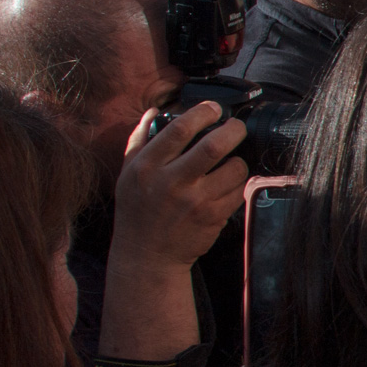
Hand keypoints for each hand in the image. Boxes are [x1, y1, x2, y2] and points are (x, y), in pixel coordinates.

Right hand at [113, 103, 248, 269]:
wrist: (146, 256)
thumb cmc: (137, 210)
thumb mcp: (127, 173)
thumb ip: (139, 140)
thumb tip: (154, 112)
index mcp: (147, 167)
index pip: (179, 130)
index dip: (202, 114)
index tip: (214, 110)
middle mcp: (170, 182)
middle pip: (214, 146)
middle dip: (233, 130)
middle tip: (237, 127)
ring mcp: (194, 201)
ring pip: (234, 169)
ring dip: (239, 161)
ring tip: (231, 162)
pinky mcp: (212, 217)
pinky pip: (238, 192)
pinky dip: (239, 184)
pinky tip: (228, 185)